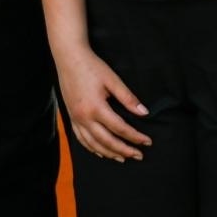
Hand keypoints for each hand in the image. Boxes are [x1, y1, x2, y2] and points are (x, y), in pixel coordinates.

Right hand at [54, 46, 151, 161]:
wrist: (68, 58)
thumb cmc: (92, 66)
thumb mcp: (112, 79)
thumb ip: (128, 98)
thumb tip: (144, 113)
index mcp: (96, 108)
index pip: (120, 128)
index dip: (135, 136)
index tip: (147, 141)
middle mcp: (84, 117)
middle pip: (107, 141)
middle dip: (124, 150)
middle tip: (139, 155)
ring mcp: (76, 119)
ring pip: (93, 144)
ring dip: (109, 153)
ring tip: (123, 158)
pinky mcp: (71, 117)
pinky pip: (82, 139)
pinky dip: (93, 148)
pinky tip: (101, 152)